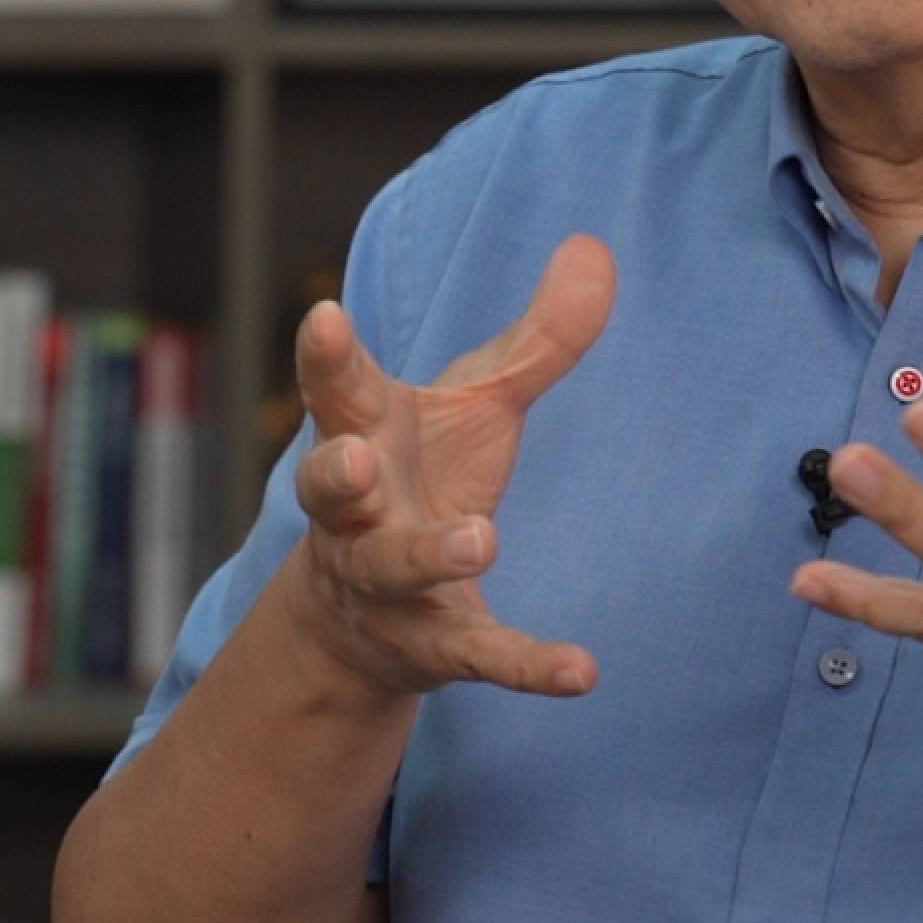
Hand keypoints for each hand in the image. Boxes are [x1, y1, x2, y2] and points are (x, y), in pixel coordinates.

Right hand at [280, 236, 615, 703]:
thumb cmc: (421, 478)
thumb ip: (538, 338)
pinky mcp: (436, 644)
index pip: (336, 389)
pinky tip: (581, 672)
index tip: (325, 316)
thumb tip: (597, 249)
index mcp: (362, 435)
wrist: (359, 621)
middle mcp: (356, 513)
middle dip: (337, 476)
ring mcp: (387, 583)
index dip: (326, 355)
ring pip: (393, 570)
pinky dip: (527, 666)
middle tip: (358, 461)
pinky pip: (479, 655)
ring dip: (429, 556)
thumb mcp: (479, 404)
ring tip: (479, 539)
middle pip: (329, 490)